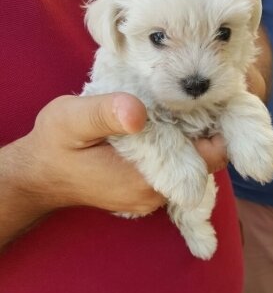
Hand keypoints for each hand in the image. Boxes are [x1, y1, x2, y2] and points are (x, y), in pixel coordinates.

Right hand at [8, 93, 227, 216]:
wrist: (39, 176)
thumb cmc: (54, 145)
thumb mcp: (71, 120)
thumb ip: (104, 114)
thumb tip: (137, 112)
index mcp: (145, 179)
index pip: (209, 157)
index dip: (213, 125)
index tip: (204, 97)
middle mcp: (154, 194)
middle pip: (204, 161)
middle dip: (202, 128)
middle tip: (188, 96)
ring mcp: (150, 197)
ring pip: (191, 166)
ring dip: (188, 138)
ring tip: (173, 108)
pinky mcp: (145, 193)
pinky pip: (174, 171)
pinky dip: (174, 149)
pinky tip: (160, 127)